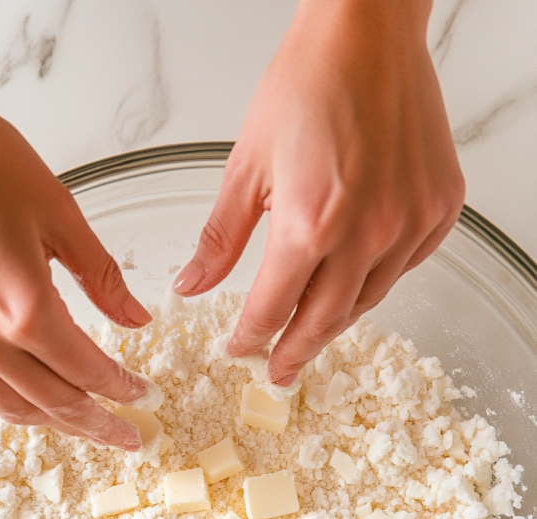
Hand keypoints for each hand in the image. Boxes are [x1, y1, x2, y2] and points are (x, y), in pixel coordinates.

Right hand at [0, 10, 149, 448]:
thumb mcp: (59, 212)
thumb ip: (102, 277)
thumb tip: (134, 318)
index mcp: (23, 308)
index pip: (86, 372)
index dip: (120, 390)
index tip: (141, 397)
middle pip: (51, 403)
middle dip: (96, 425)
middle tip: (125, 437)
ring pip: (8, 405)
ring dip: (52, 421)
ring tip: (82, 424)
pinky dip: (8, 394)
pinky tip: (28, 388)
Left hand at [173, 0, 463, 386]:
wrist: (368, 33)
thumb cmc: (307, 83)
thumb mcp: (246, 165)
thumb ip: (220, 238)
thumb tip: (192, 286)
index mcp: (310, 224)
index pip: (273, 309)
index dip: (252, 337)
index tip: (240, 350)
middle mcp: (367, 233)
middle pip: (323, 321)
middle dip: (295, 352)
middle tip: (279, 373)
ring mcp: (410, 223)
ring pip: (367, 301)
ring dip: (333, 323)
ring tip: (310, 334)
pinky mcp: (439, 210)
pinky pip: (403, 269)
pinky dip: (374, 283)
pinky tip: (353, 283)